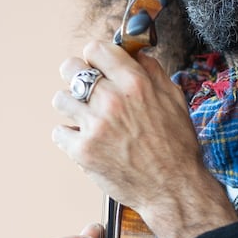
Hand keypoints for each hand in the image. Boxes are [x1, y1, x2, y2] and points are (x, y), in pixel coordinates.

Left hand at [52, 41, 236, 237]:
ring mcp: (94, 125)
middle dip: (76, 76)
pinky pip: (59, 132)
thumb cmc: (177, 145)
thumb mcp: (174, 99)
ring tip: (87, 118)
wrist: (173, 188)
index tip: (98, 66)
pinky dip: (70, 136)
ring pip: (60, 99)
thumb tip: (135, 54)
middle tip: (86, 90)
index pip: (96, 49)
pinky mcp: (83, 150)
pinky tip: (87, 140)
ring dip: (72, 107)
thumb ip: (152, 72)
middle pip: (69, 68)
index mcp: (135, 83)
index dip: (96, 57)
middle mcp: (112, 100)